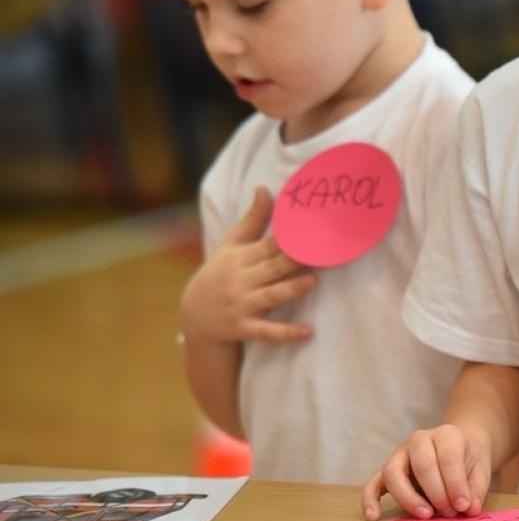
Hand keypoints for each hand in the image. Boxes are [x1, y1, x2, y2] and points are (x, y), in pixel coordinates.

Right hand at [181, 187, 315, 343]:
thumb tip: (264, 188)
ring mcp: (242, 305)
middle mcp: (241, 280)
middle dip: (295, 260)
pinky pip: (267, 331)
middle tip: (322, 253)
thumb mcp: (231, 246)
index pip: (268, 245)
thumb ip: (253, 220)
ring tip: (312, 281)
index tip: (313, 229)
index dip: (290, 238)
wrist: (193, 314)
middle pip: (272, 268)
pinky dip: (287, 333)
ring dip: (291, 290)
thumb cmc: (220, 273)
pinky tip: (308, 332)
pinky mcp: (243, 328)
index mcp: (240, 258)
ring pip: (271, 297)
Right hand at [361, 424, 492, 520]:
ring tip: (426, 516)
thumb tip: (470, 509)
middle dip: (436, 493)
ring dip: (408, 498)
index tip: (464, 506)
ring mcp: (399, 454)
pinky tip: (373, 517)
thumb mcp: (481, 470)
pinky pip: (372, 483)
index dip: (456, 484)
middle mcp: (420, 440)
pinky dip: (370, 500)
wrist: (456, 448)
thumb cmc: (467, 461)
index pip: (448, 457)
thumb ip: (477, 489)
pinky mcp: (386, 470)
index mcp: (446, 435)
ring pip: (393, 473)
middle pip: (422, 465)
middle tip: (449, 513)